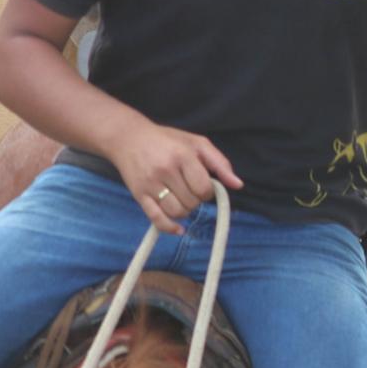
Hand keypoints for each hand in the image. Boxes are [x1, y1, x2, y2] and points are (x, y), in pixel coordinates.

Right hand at [109, 120, 243, 232]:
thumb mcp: (196, 143)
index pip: (204, 188)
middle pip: (192, 202)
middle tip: (188, 189)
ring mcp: (150, 184)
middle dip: (195, 200)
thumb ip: (220, 163)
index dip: (207, 191)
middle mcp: (166, 170)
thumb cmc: (166, 140)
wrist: (128, 138)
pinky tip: (179, 229)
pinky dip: (170, 228)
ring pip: (177, 212)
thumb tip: (238, 185)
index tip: (201, 185)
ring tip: (181, 199)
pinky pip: (156, 219)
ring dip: (184, 211)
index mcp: (182, 156)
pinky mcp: (139, 195)